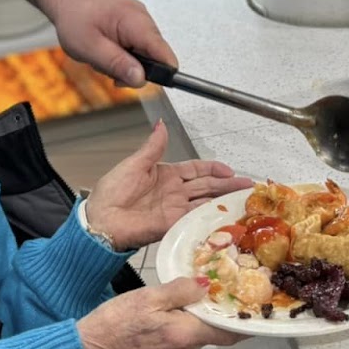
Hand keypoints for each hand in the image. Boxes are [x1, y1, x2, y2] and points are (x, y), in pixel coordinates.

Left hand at [48, 0, 174, 87]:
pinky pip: (137, 48)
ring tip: (103, 56)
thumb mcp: (90, 47)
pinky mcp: (135, 25)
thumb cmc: (75, 17)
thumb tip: (140, 79)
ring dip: (125, 63)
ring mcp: (140, 20)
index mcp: (134, 21)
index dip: (162, 72)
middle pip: (155, 56)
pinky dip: (123, 55)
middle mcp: (142, 18)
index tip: (148, 83)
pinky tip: (108, 50)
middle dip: (133, 70)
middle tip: (109, 69)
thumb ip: (117, 64)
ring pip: (145, 55)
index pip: (162, 51)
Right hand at [77, 277, 241, 348]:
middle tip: (235, 285)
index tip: (258, 301)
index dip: (246, 318)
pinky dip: (192, 318)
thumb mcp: (148, 297)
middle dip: (228, 311)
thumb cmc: (116, 322)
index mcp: (186, 334)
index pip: (230, 332)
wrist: (91, 346)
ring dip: (208, 313)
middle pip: (218, 331)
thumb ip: (180, 290)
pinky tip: (186, 301)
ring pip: (202, 331)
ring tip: (210, 287)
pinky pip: (188, 333)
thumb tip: (205, 285)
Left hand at [84, 120, 251, 250]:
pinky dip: (211, 215)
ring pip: (206, 201)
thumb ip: (153, 147)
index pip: (196, 169)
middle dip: (227, 184)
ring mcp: (175, 209)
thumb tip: (162, 124)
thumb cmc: (111, 192)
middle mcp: (174, 192)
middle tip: (247, 184)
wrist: (101, 220)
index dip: (213, 169)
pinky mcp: (173, 224)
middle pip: (207, 186)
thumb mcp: (134, 163)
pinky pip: (196, 218)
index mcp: (165, 175)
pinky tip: (225, 212)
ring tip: (243, 198)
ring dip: (224, 200)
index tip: (228, 169)